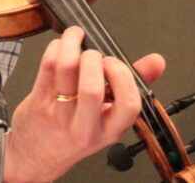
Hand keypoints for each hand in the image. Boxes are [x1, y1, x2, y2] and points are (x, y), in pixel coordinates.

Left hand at [0, 26, 165, 182]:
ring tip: (76, 37)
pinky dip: (56, 48)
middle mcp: (84, 127)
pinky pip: (47, 67)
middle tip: (93, 54)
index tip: (113, 64)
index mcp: (109, 130)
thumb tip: (156, 62)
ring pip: (66, 70)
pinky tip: (60, 46)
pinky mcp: (37, 104)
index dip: (122, 76)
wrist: (38, 156)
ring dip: (72, 44)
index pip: (128, 105)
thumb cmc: (75, 133)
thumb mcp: (107, 118)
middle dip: (94, 58)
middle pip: (91, 88)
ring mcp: (59, 116)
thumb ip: (131, 86)